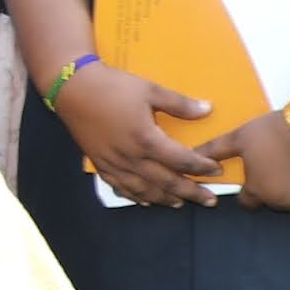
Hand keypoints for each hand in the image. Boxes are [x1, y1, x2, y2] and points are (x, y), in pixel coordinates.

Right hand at [57, 60, 222, 203]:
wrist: (72, 88)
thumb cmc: (113, 86)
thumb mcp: (150, 89)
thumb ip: (179, 104)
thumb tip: (208, 109)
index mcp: (147, 139)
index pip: (182, 160)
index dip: (202, 167)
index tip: (217, 171)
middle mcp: (132, 158)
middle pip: (167, 182)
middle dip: (191, 192)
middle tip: (210, 201)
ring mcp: (114, 164)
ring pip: (144, 190)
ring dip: (165, 198)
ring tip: (180, 203)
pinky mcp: (100, 164)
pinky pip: (120, 187)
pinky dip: (135, 197)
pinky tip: (145, 200)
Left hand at [219, 109, 289, 212]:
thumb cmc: (278, 130)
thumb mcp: (240, 137)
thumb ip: (214, 150)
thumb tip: (193, 156)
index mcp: (258, 191)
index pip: (247, 202)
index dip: (250, 187)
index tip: (257, 174)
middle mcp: (281, 202)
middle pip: (272, 201)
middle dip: (272, 187)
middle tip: (278, 163)